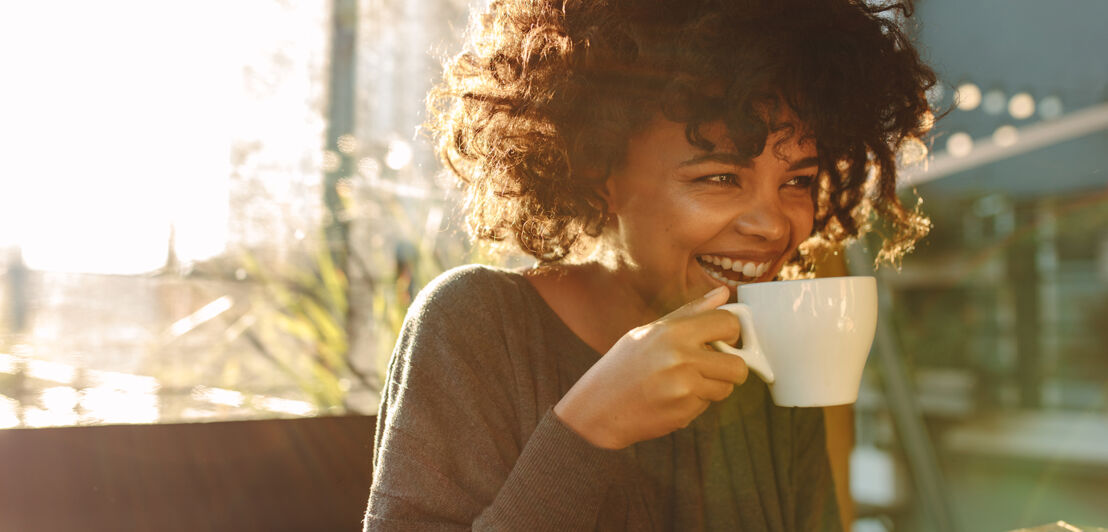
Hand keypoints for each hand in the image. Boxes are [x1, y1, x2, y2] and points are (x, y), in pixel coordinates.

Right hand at [553, 286, 748, 449]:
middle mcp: (681, 358)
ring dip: (713, 387)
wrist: (598, 407)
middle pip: (738, 365)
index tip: (724, 340)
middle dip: (732, 368)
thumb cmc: (624, 364)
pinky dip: (695, 402)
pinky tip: (671, 398)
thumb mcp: (651, 331)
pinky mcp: (684, 412)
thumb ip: (691, 313)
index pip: (729, 324)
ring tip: (685, 382)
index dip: (732, 333)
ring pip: (726, 388)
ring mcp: (684, 388)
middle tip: (713, 367)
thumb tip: (724, 293)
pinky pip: (707, 405)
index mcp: (673, 331)